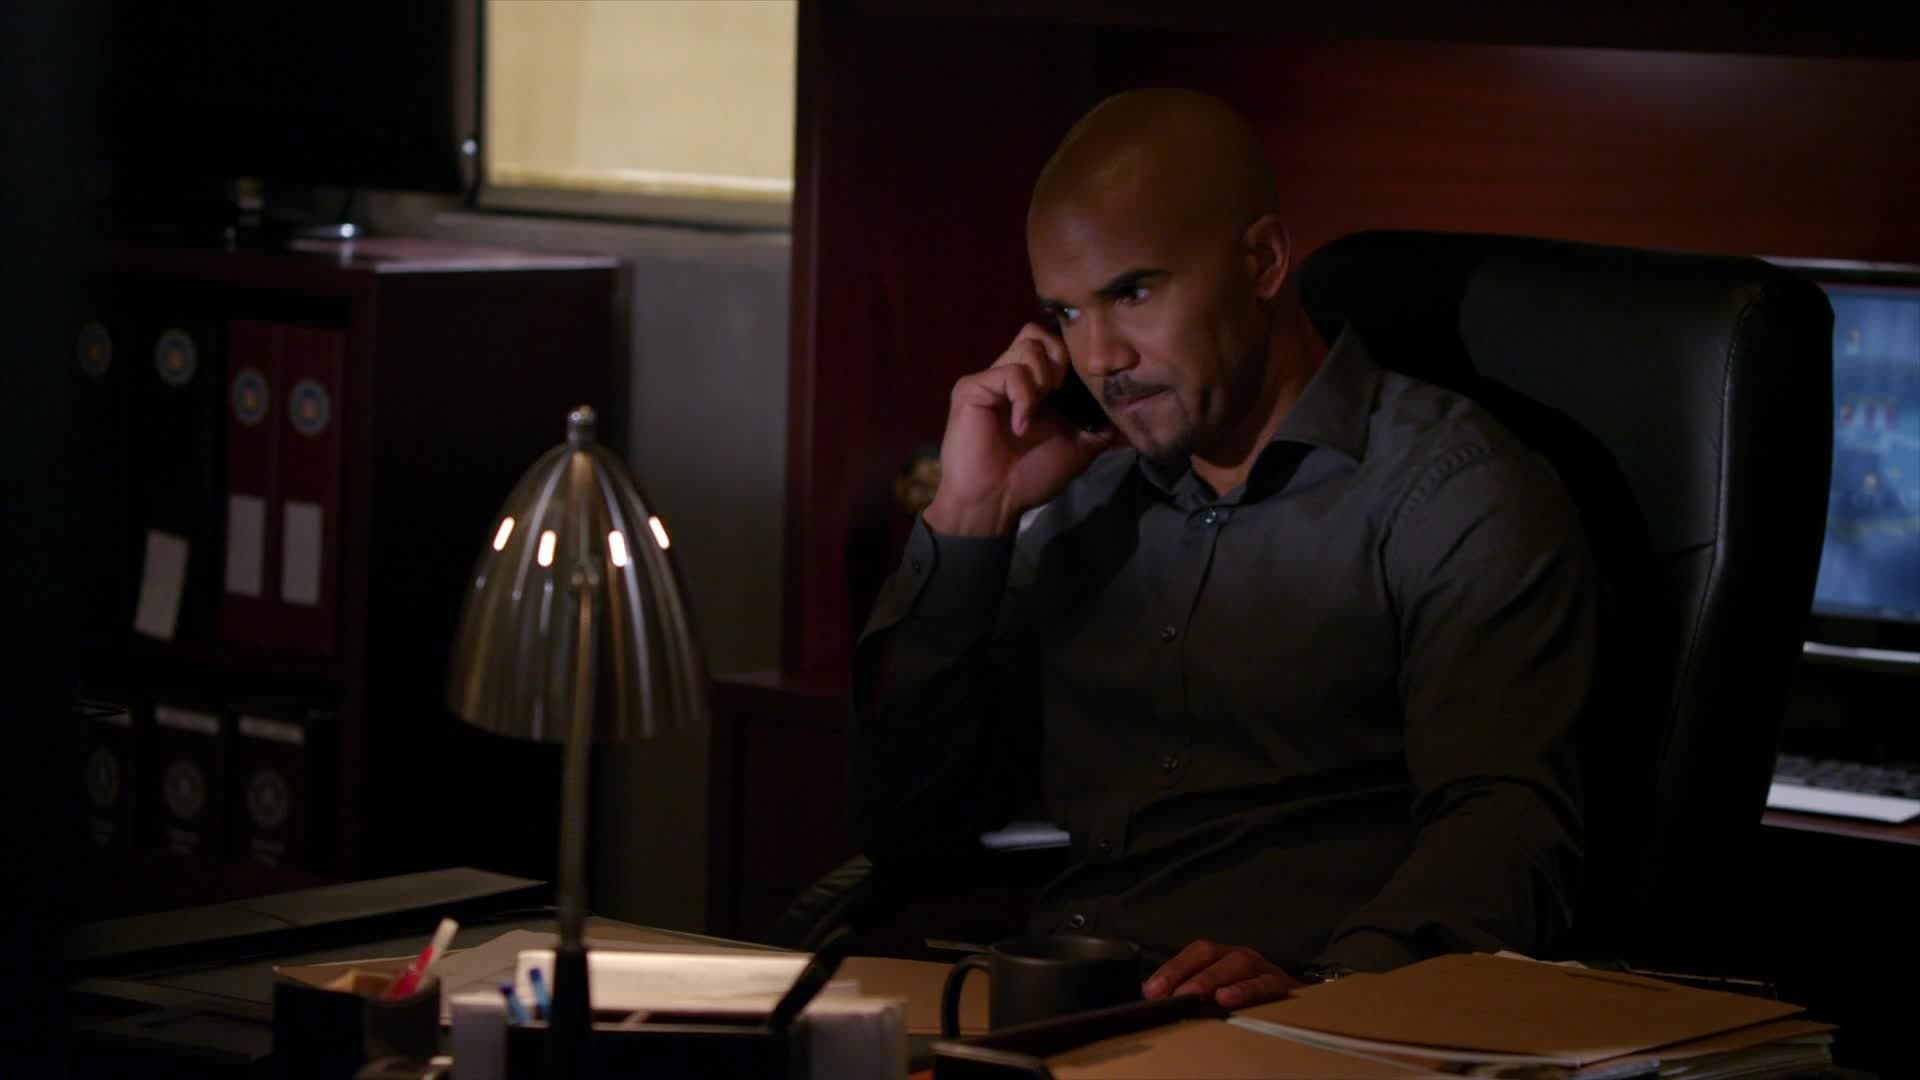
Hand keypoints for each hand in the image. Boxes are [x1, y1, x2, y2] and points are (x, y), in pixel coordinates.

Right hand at [922, 322, 1114, 536]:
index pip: (1056, 343)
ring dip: (1044, 374)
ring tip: (1042, 407)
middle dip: (1061, 357)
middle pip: (1039, 332)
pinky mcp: (973, 387)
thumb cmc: (1032, 475)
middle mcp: (1014, 376)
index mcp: (1036, 385)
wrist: (996, 501)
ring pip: (1027, 343)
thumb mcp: (1080, 447)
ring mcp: (992, 379)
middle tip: (1062, 391)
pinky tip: (1022, 424)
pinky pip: (1009, 371)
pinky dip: (1024, 395)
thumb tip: (1132, 412)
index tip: (1088, 380)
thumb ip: (1102, 425)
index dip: (1075, 354)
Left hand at [1141, 940, 1301, 1008]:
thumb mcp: (1217, 994)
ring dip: (1213, 978)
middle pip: (1210, 953)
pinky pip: (1266, 984)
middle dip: (1186, 971)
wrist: (1300, 1008)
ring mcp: (1263, 968)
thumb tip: (1152, 994)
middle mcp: (1240, 956)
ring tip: (1195, 995)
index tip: (1152, 990)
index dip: (1172, 969)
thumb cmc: (1250, 999)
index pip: (1193, 953)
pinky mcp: (1284, 985)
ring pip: (1238, 963)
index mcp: (1221, 957)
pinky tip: (1228, 999)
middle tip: (1170, 994)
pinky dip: (1246, 990)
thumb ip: (1187, 990)